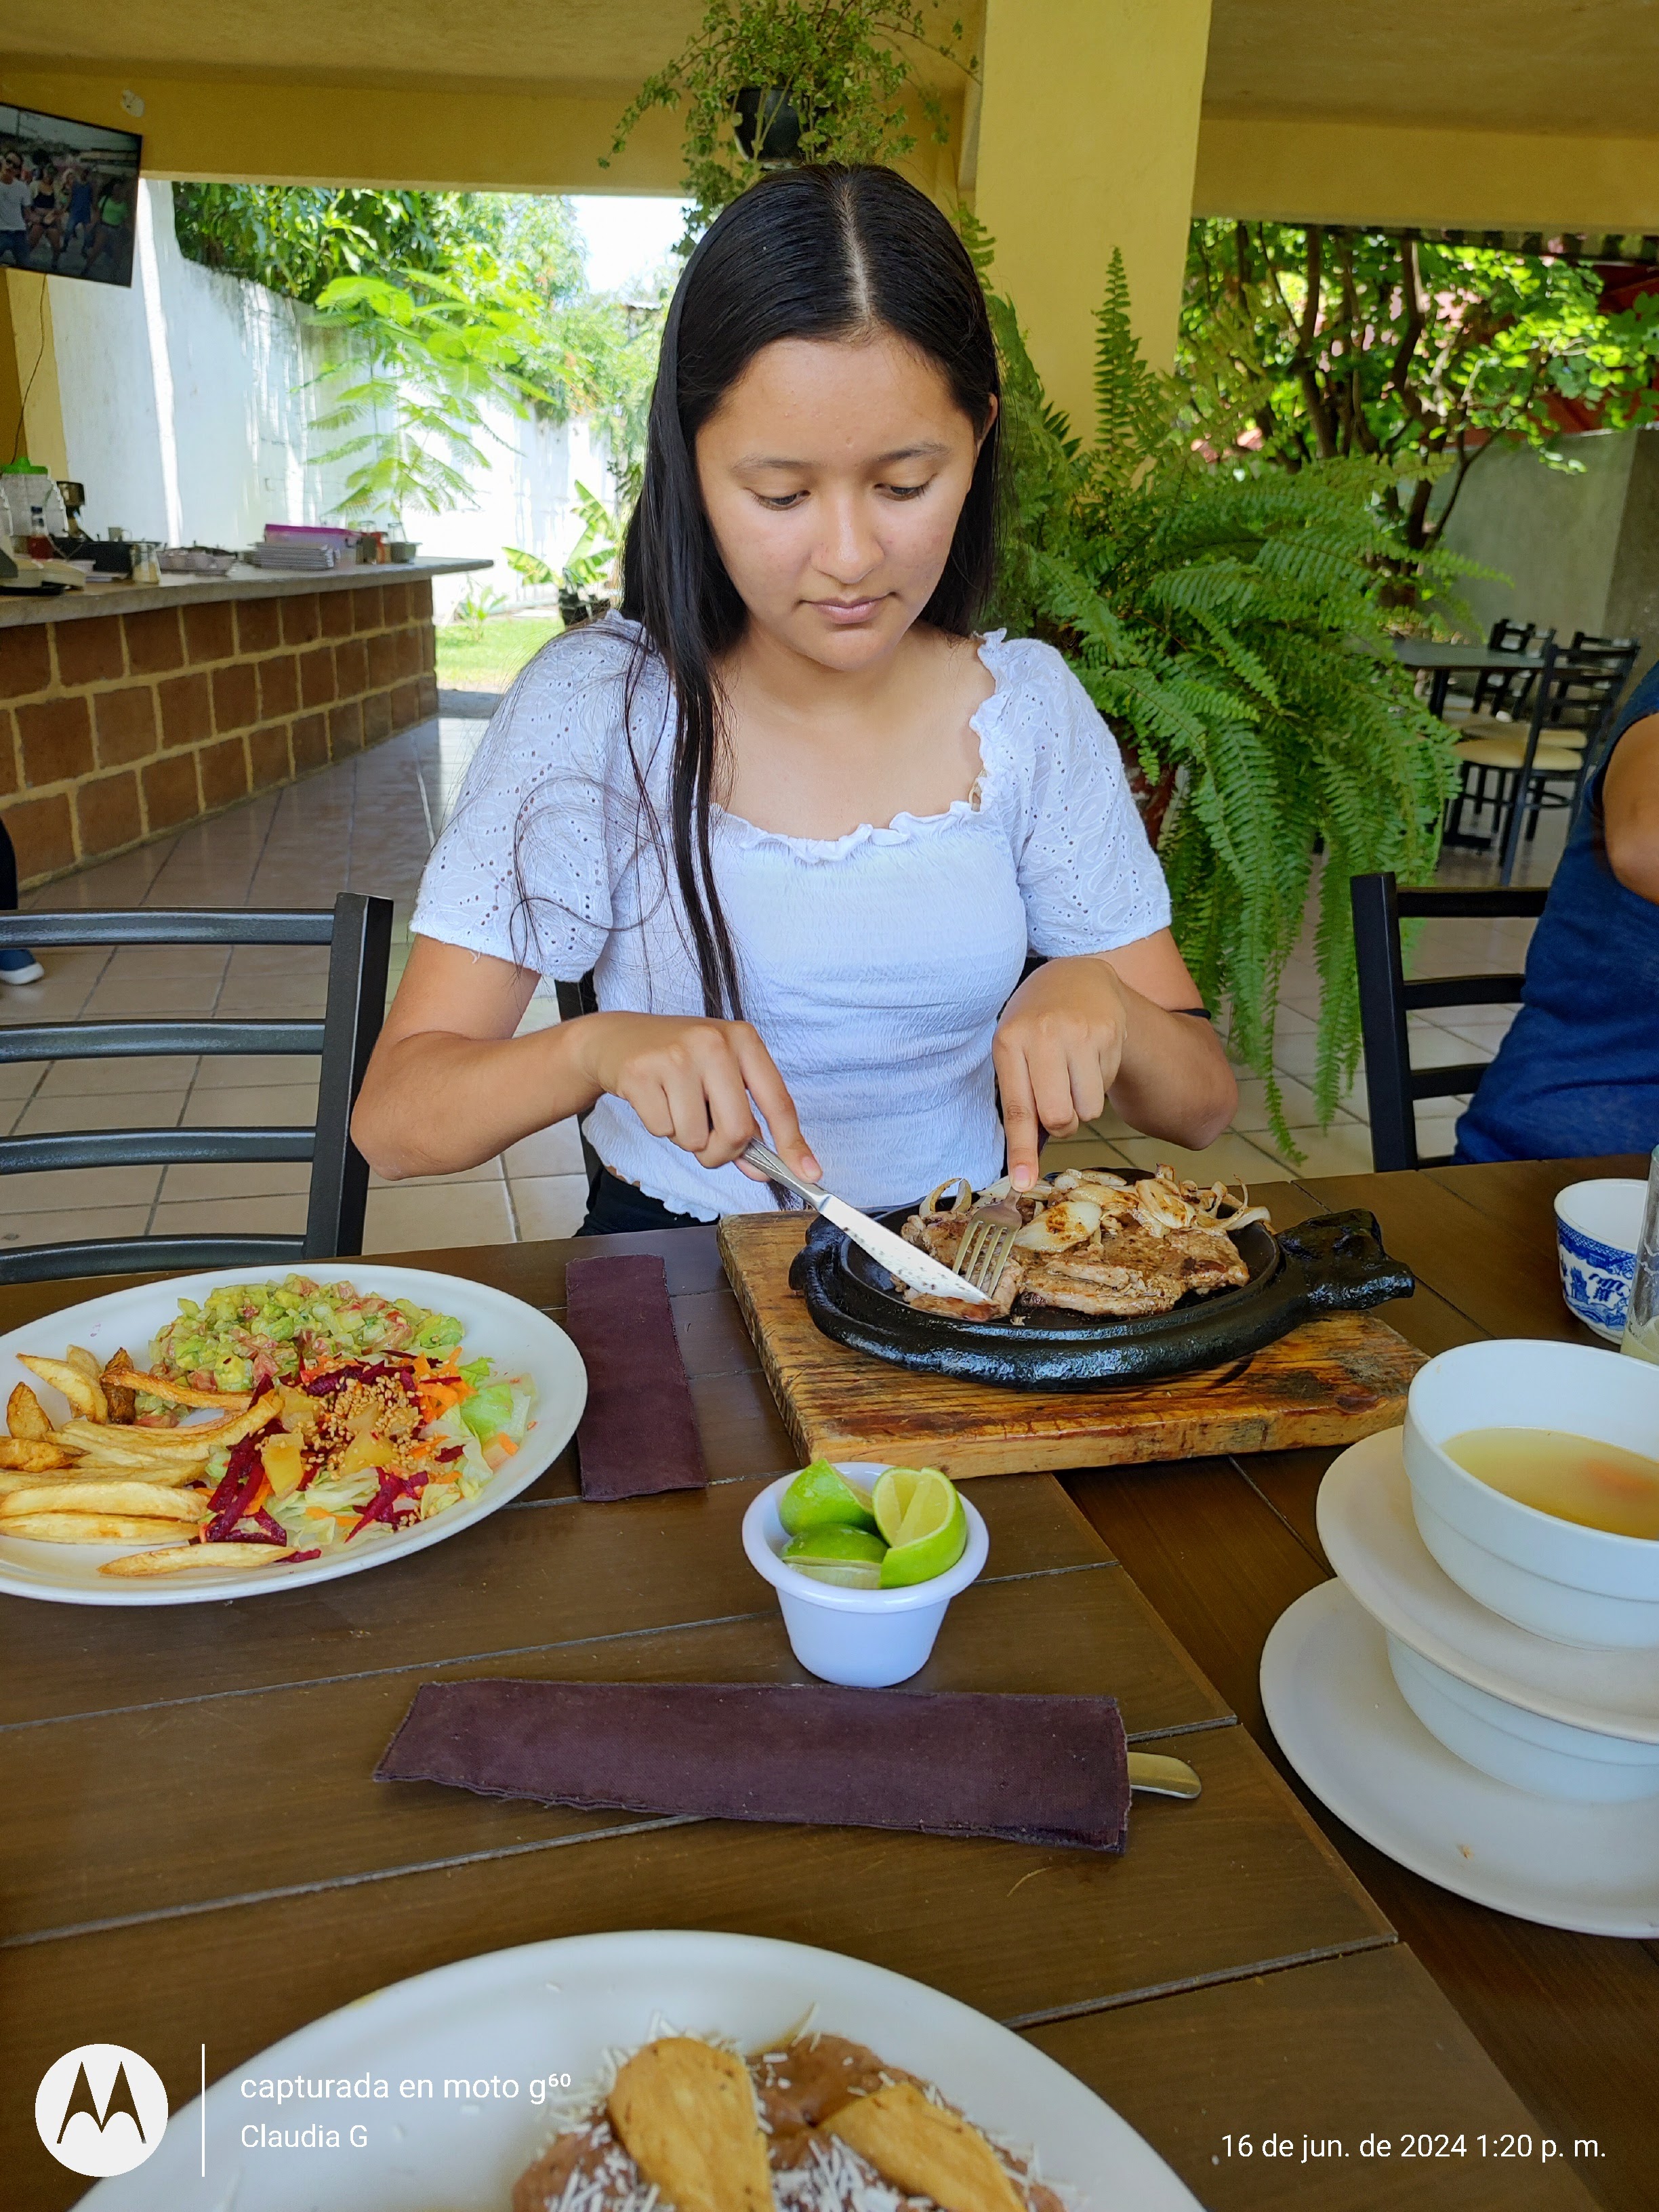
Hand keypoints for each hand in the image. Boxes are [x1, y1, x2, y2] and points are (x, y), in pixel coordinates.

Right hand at [572, 1012, 820, 1180]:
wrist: (616, 1039)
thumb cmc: (677, 1059)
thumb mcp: (719, 1077)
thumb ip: (744, 1121)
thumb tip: (763, 1169)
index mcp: (743, 1040)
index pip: (777, 1101)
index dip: (793, 1144)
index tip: (808, 1173)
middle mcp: (713, 1042)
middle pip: (737, 1131)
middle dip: (721, 1152)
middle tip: (707, 1143)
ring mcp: (676, 1056)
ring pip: (695, 1138)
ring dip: (686, 1138)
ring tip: (675, 1106)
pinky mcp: (642, 1072)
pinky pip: (662, 1130)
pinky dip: (660, 1127)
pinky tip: (653, 1099)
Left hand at [992, 957, 1128, 1188]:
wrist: (1076, 977)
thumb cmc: (1035, 1024)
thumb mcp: (1014, 1048)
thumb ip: (1018, 1096)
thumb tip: (1027, 1159)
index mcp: (1009, 1042)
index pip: (1016, 1108)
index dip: (1021, 1150)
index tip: (1023, 1183)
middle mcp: (1044, 1036)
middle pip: (1058, 1116)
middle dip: (1061, 1125)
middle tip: (1058, 1107)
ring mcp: (1080, 1033)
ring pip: (1088, 1110)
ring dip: (1082, 1107)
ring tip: (1073, 1075)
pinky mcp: (1109, 1034)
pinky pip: (1105, 1089)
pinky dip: (1097, 1085)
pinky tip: (1089, 1059)